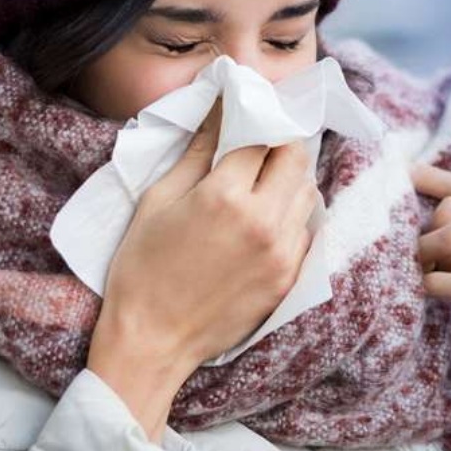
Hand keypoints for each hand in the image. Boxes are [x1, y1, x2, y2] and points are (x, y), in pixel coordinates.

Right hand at [88, 97, 318, 438]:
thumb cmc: (142, 268)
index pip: (261, 135)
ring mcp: (282, 252)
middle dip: (280, 143)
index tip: (247, 111)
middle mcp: (264, 220)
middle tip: (259, 144)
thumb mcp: (159, 199)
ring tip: (262, 182)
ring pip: (308, 192)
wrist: (152, 341)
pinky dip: (292, 214)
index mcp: (225, 196)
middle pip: (296, 157)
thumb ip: (197, 152)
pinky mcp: (289, 277)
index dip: (255, 117)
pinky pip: (306, 229)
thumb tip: (219, 109)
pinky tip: (265, 217)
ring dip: (290, 178)